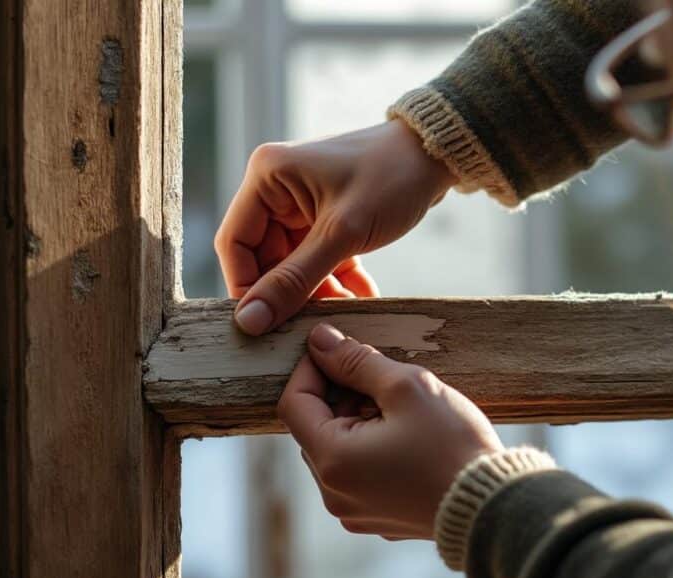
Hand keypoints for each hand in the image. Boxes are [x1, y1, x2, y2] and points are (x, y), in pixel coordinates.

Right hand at [215, 120, 456, 334]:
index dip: (246, 288)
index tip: (263, 326)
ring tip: (343, 318)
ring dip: (317, 293)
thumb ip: (294, 280)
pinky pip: (321, 259)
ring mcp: (302, 204)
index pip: (235, 244)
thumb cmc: (391, 176)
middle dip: (289, 295)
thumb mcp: (342, 234)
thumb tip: (249, 321)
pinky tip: (361, 302)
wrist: (437, 153)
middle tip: (310, 328)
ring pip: (295, 265)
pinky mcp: (328, 218)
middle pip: (265, 259)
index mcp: (267, 177)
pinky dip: (337, 281)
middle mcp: (277, 188)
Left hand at [278, 323, 502, 539]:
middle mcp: (333, 494)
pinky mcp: (377, 517)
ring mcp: (354, 511)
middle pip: (314, 427)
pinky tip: (409, 437)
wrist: (495, 506)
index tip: (339, 349)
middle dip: (341, 396)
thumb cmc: (453, 445)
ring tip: (401, 411)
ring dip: (358, 420)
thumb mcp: (406, 386)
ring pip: (337, 448)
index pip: (293, 403)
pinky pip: (358, 472)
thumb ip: (356, 361)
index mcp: (332, 462)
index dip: (311, 368)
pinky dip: (372, 447)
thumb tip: (320, 340)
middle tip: (384, 383)